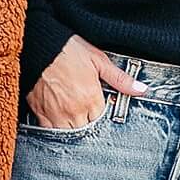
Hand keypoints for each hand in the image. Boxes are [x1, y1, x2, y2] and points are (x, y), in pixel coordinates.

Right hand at [23, 36, 148, 127]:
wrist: (37, 45)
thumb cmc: (67, 49)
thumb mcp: (99, 60)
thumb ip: (120, 79)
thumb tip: (141, 89)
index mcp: (91, 98)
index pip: (101, 120)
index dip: (100, 114)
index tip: (97, 107)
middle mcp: (74, 110)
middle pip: (86, 130)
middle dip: (87, 123)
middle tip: (84, 111)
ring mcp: (55, 114)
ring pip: (68, 134)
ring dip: (72, 129)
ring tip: (72, 116)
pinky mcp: (39, 113)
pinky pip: (49, 131)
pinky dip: (54, 129)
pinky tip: (57, 118)